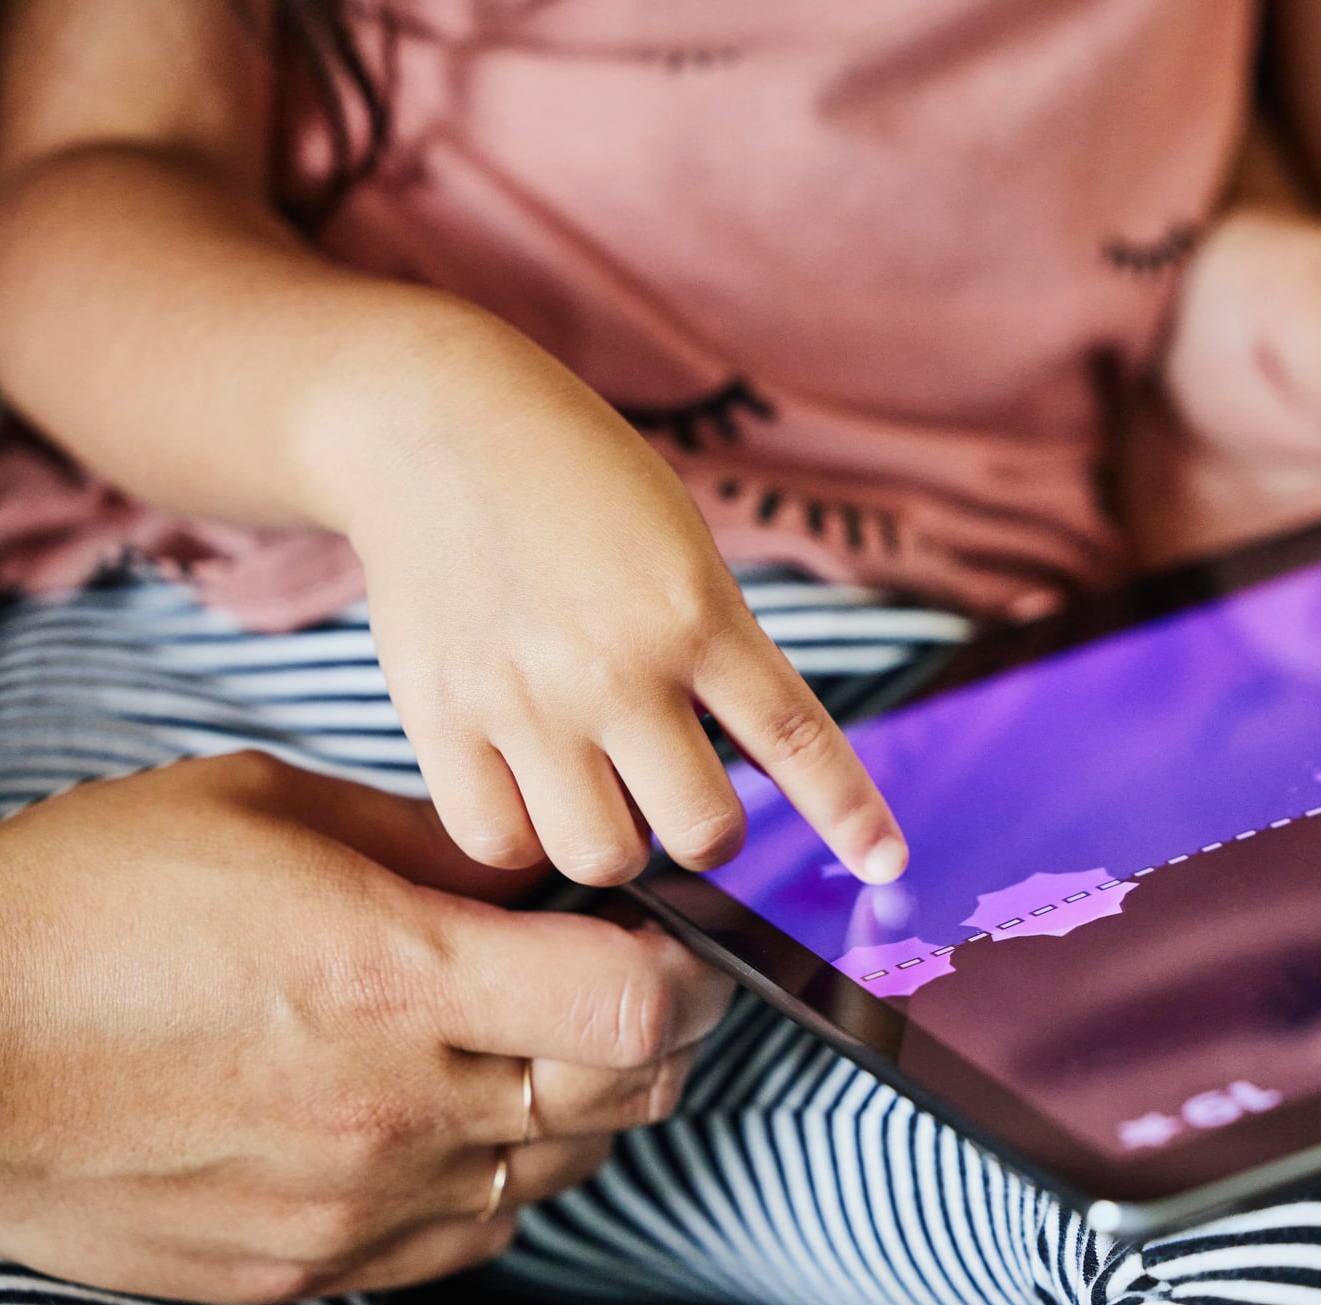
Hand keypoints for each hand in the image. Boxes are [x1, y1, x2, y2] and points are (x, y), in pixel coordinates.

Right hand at [0, 752, 733, 1302]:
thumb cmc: (87, 904)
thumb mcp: (264, 809)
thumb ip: (431, 842)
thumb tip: (542, 861)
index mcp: (395, 979)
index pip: (636, 1005)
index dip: (692, 967)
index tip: (679, 932)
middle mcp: (396, 1107)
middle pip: (626, 1094)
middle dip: (661, 1029)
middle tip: (627, 972)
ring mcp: (355, 1202)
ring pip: (563, 1172)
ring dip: (586, 1103)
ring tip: (535, 1036)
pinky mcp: (309, 1263)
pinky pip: (475, 1238)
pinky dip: (503, 1178)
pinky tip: (462, 1116)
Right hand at [319, 305, 906, 886]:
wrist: (435, 424)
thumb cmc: (577, 487)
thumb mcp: (680, 548)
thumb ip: (716, 654)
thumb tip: (746, 775)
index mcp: (696, 612)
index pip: (797, 737)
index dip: (849, 814)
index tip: (886, 864)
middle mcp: (616, 666)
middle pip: (700, 829)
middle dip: (708, 834)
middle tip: (685, 804)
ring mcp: (524, 698)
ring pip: (600, 856)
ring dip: (617, 845)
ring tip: (600, 794)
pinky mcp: (439, 716)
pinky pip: (497, 841)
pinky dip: (522, 837)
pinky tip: (527, 792)